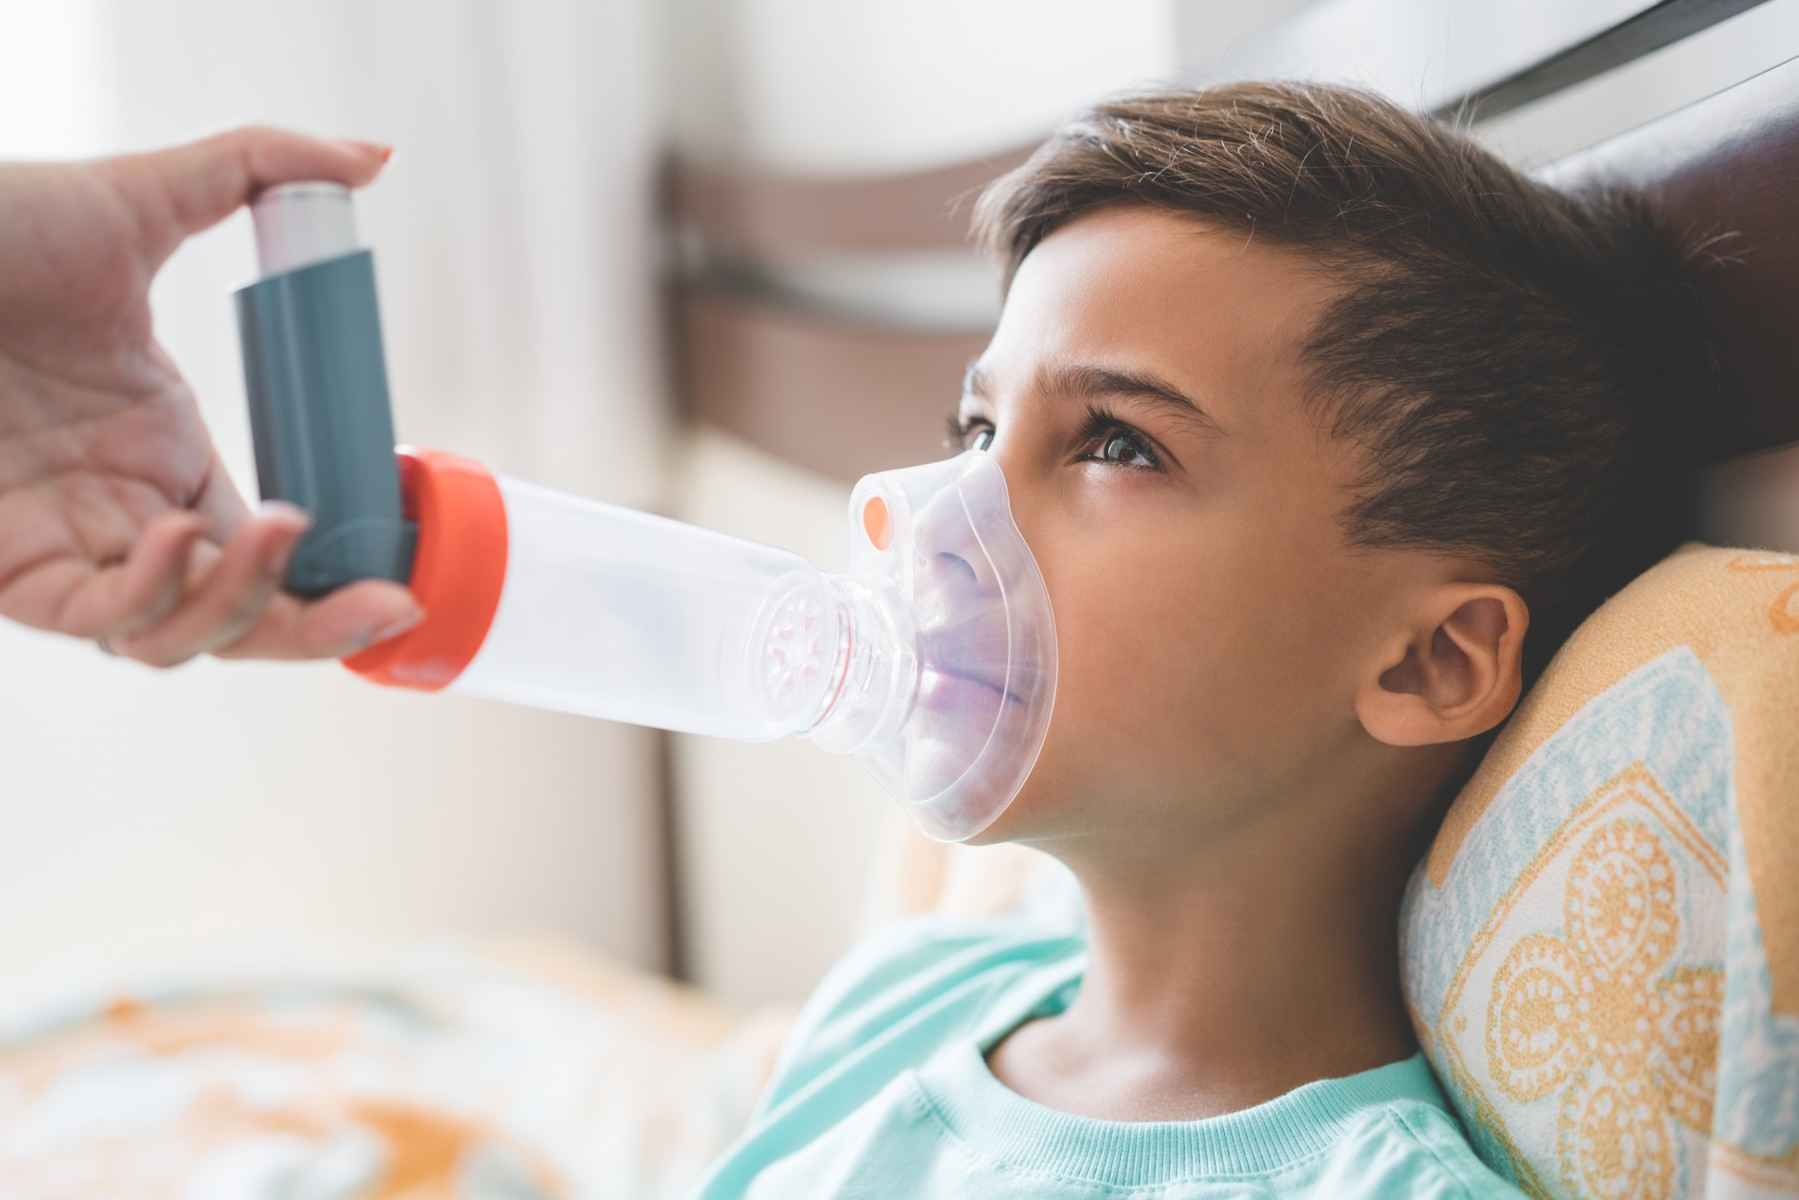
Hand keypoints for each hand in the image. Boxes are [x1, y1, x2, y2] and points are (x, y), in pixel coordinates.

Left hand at [0, 127, 421, 665]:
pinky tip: (173, 533)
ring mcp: (66, 545)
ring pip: (174, 636)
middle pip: (237, 615)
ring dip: (239, 604)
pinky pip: (95, 619)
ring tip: (278, 533)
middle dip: (315, 623)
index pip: (265, 549)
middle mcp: (123, 513)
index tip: (396, 573)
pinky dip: (150, 597)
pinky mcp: (5, 567)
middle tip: (386, 601)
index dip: (333, 577)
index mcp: (165, 451)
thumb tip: (369, 156)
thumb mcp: (139, 198)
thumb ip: (259, 169)